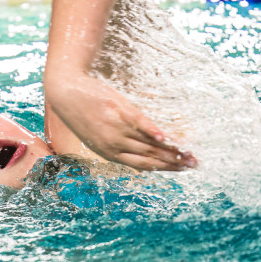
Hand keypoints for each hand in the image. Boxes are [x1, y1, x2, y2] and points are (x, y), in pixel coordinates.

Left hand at [44, 72, 196, 171]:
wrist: (65, 91)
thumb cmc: (82, 113)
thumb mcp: (96, 135)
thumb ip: (117, 145)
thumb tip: (139, 152)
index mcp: (109, 153)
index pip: (143, 165)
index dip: (164, 169)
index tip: (182, 170)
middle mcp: (114, 144)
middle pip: (150, 157)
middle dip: (174, 163)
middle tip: (194, 165)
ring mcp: (116, 128)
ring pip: (147, 144)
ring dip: (170, 150)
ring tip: (189, 153)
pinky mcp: (118, 110)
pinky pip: (139, 124)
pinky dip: (152, 131)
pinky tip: (165, 138)